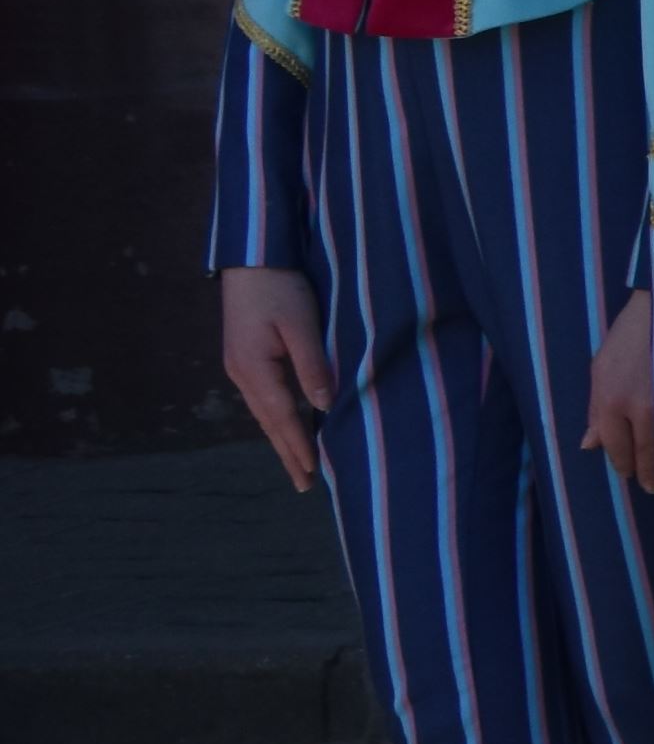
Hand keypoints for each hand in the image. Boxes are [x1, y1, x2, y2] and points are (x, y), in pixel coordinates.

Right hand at [220, 266, 330, 492]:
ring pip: (265, 413)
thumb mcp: (300, 323)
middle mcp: (242, 373)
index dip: (299, 447)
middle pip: (269, 422)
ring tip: (299, 465)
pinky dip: (278, 418)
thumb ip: (312, 364)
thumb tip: (323, 405)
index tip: (313, 474)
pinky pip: (265, 398)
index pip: (282, 417)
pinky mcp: (246, 357)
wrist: (250, 258)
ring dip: (283, 439)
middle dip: (288, 453)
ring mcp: (241, 366)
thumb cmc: (279, 286)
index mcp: (254, 368)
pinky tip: (289, 426)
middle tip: (303, 485)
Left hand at [585, 285, 653, 496]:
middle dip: (645, 473)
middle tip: (651, 485)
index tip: (629, 473)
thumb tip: (588, 445)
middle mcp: (636, 406)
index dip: (623, 464)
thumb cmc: (631, 335)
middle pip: (642, 455)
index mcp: (609, 398)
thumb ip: (596, 409)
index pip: (615, 447)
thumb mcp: (601, 369)